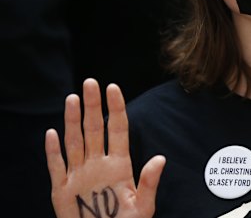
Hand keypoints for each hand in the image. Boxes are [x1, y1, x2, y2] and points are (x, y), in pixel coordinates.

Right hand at [45, 79, 165, 217]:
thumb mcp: (143, 206)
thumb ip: (150, 183)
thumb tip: (160, 159)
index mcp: (119, 165)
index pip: (117, 130)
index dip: (115, 108)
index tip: (113, 87)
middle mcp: (98, 165)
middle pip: (94, 129)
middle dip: (92, 106)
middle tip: (90, 82)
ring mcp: (79, 175)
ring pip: (74, 142)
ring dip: (72, 121)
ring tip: (73, 98)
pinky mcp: (62, 190)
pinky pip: (56, 166)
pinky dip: (53, 151)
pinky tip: (52, 133)